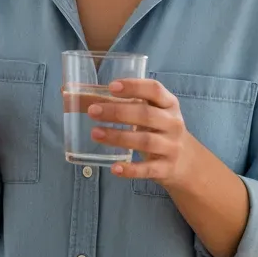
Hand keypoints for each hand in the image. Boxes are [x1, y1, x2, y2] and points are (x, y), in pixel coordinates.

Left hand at [86, 79, 202, 189]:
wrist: (187, 162)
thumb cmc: (158, 129)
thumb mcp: (148, 112)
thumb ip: (119, 103)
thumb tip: (70, 94)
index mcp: (168, 104)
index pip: (155, 90)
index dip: (134, 86)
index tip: (111, 87)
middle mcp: (172, 123)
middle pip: (146, 115)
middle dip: (118, 112)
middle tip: (92, 111)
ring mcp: (171, 147)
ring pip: (145, 141)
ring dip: (118, 137)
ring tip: (95, 133)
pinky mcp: (166, 168)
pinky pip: (148, 169)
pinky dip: (131, 169)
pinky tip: (114, 168)